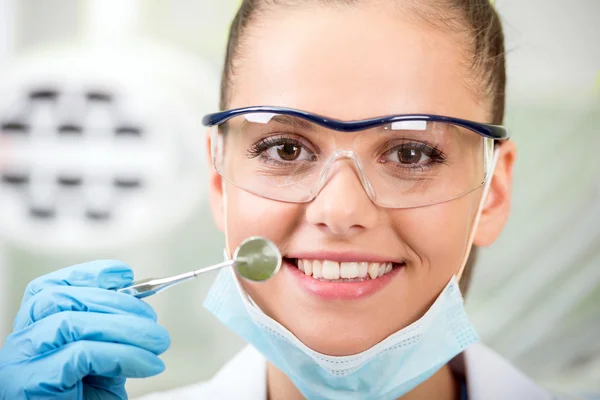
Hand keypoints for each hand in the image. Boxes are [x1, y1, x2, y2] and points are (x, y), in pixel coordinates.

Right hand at [0, 260, 170, 398]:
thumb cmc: (83, 399)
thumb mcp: (101, 358)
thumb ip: (110, 330)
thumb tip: (139, 305)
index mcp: (34, 330)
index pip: (49, 287)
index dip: (87, 275)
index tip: (125, 275)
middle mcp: (21, 342)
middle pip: (59, 298)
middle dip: (116, 301)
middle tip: (152, 319)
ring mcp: (22, 363)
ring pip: (70, 322)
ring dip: (124, 327)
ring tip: (157, 341)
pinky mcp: (32, 385)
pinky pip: (82, 355)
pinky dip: (123, 355)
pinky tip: (146, 364)